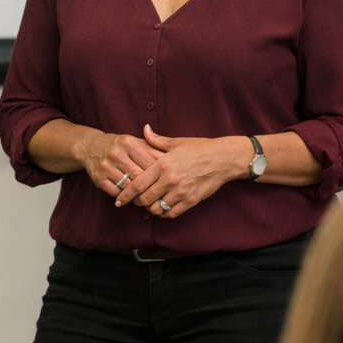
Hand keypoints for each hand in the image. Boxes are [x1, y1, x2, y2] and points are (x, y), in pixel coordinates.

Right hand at [76, 129, 162, 198]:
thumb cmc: (118, 145)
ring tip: (146, 197)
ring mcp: (106, 166)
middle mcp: (116, 154)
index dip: (159, 174)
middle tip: (158, 193)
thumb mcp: (135, 142)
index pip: (149, 163)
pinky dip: (124, 196)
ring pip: (128, 187)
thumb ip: (152, 149)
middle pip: (140, 177)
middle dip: (149, 186)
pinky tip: (130, 196)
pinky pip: (116, 192)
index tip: (165, 181)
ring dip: (138, 194)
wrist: (90, 146)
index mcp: (128, 143)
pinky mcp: (98, 178)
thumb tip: (171, 159)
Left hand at [115, 124, 249, 217]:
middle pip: (144, 199)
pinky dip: (164, 213)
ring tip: (149, 203)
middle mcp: (170, 180)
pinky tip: (162, 207)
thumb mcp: (176, 142)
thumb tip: (144, 129)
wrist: (224, 158)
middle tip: (134, 200)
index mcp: (163, 165)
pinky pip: (172, 213)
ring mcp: (182, 192)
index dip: (125, 194)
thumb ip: (156, 140)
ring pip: (157, 208)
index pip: (137, 184)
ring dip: (150, 208)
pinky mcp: (192, 200)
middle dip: (136, 202)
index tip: (118, 200)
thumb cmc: (199, 148)